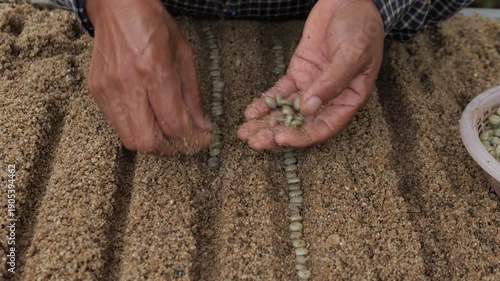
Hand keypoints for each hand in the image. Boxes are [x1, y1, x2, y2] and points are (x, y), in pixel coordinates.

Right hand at [86, 0, 211, 154]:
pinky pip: (116, 124)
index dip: (191, 139)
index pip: (173, 125)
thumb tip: (203, 127)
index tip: (200, 140)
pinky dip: (134, 127)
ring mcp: (109, 89)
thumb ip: (193, 96)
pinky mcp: (96, 91)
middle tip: (180, 144)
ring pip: (129, 138)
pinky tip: (146, 116)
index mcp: (155, 71)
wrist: (117, 7)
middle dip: (168, 149)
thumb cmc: (154, 26)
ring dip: (151, 142)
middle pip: (147, 141)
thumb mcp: (184, 56)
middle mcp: (129, 84)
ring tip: (165, 133)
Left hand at [238, 0, 383, 149]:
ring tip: (245, 133)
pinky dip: (265, 102)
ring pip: (287, 111)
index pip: (324, 127)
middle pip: (300, 124)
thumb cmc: (361, 27)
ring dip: (266, 123)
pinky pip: (279, 92)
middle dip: (276, 134)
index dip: (302, 136)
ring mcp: (311, 87)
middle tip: (254, 141)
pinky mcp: (297, 74)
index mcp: (348, 100)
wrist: (348, 1)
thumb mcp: (352, 53)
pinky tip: (250, 111)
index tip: (281, 138)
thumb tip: (310, 108)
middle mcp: (328, 98)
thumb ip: (332, 81)